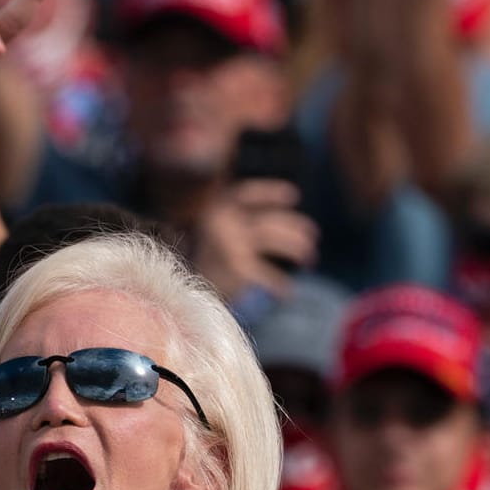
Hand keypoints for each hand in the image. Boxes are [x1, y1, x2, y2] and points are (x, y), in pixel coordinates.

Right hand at [189, 180, 317, 301]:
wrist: (176, 296)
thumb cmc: (196, 270)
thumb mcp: (211, 239)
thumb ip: (234, 226)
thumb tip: (280, 225)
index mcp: (214, 210)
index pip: (247, 194)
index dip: (271, 193)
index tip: (295, 196)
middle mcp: (222, 222)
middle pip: (267, 220)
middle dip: (295, 228)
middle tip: (313, 237)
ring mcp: (231, 243)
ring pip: (274, 238)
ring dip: (297, 247)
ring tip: (310, 258)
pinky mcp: (238, 268)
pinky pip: (268, 275)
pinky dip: (280, 285)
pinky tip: (287, 294)